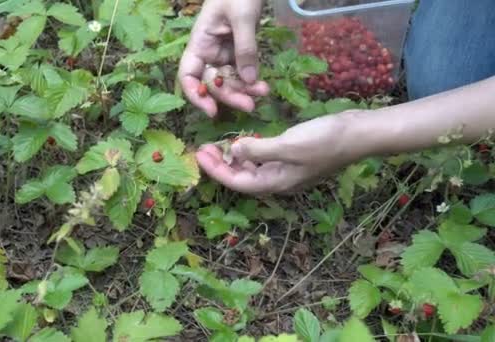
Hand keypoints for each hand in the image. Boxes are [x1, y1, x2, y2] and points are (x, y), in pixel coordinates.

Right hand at [178, 0, 269, 116]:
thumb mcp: (242, 17)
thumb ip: (245, 48)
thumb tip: (249, 80)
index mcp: (200, 43)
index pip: (188, 75)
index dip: (195, 94)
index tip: (211, 110)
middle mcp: (209, 53)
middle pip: (213, 83)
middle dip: (230, 96)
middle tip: (250, 106)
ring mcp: (224, 54)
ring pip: (229, 81)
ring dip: (244, 91)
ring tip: (263, 92)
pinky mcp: (239, 53)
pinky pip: (242, 73)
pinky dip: (251, 81)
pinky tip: (262, 86)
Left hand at [195, 113, 365, 193]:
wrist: (359, 134)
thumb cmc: (325, 140)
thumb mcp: (288, 145)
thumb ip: (258, 150)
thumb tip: (233, 152)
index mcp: (277, 183)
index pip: (238, 182)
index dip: (216, 170)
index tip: (200, 155)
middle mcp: (280, 180)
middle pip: (243, 178)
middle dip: (221, 165)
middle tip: (204, 148)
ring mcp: (288, 170)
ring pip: (253, 168)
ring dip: (235, 158)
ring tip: (218, 144)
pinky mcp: (294, 157)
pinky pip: (265, 159)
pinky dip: (252, 151)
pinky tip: (245, 141)